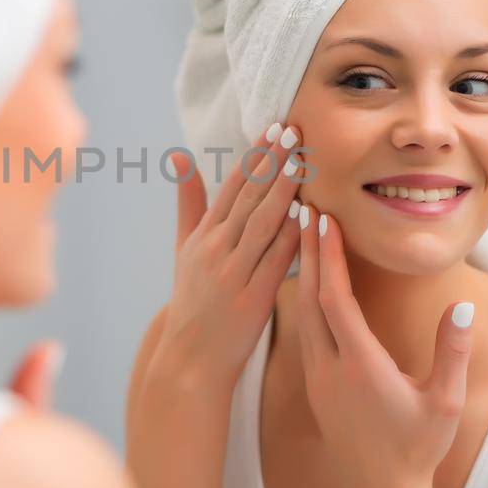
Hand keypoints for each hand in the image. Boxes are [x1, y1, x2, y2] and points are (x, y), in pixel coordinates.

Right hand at [153, 126, 303, 393]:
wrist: (191, 359)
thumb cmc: (192, 302)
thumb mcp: (183, 249)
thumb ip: (188, 203)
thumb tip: (180, 155)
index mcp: (202, 237)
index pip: (232, 187)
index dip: (255, 156)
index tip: (274, 129)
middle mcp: (215, 250)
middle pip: (248, 198)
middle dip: (272, 162)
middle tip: (293, 132)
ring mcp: (233, 273)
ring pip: (261, 223)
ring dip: (282, 190)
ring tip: (301, 161)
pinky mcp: (252, 298)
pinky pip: (275, 260)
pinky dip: (291, 235)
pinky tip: (307, 213)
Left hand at [296, 207, 473, 487]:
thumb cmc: (417, 450)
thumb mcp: (445, 404)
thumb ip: (452, 353)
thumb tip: (462, 306)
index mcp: (359, 366)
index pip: (334, 301)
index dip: (327, 257)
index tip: (323, 220)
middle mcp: (329, 368)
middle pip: (309, 298)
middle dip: (307, 251)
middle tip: (302, 207)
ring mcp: (316, 378)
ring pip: (300, 314)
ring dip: (302, 272)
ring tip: (300, 234)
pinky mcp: (314, 386)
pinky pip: (302, 331)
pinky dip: (302, 298)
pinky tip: (305, 281)